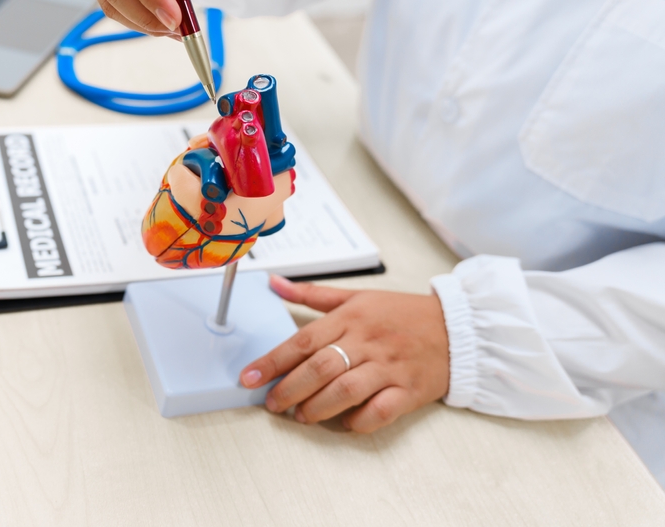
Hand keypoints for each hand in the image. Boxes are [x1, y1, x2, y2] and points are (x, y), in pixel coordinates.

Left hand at [240, 275, 449, 432]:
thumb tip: (275, 283)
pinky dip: (359, 421)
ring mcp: (389, 367)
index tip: (249, 377)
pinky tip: (345, 423)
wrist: (457, 328)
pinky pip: (380, 410)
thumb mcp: (357, 296)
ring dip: (318, 407)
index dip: (272, 361)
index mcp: (351, 317)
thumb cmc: (402, 313)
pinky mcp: (410, 390)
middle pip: (320, 368)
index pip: (303, 341)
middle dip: (290, 389)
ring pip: (346, 390)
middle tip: (272, 403)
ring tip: (301, 416)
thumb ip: (313, 294)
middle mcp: (368, 341)